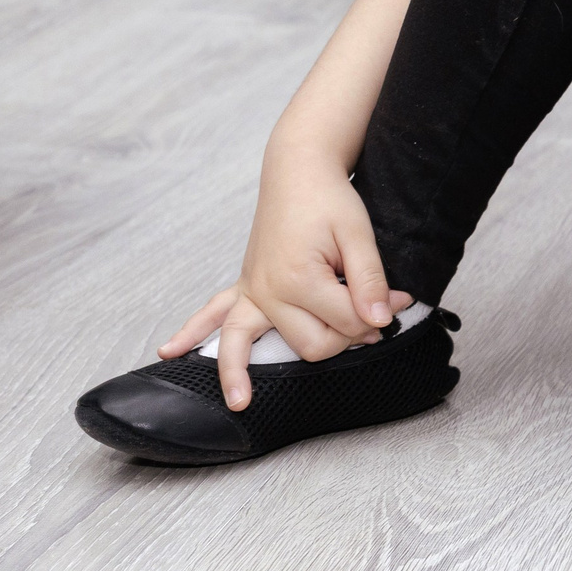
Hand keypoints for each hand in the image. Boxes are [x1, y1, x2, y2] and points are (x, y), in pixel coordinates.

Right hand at [156, 154, 404, 410]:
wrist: (298, 170)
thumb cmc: (328, 198)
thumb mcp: (358, 233)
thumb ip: (369, 280)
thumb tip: (381, 319)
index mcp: (298, 278)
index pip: (346, 322)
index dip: (380, 315)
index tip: (400, 301)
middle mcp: (268, 291)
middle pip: (311, 345)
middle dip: (346, 337)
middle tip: (372, 319)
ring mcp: (252, 289)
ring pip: (245, 342)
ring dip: (237, 371)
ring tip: (238, 400)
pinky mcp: (245, 285)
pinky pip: (213, 312)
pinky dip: (192, 333)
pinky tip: (171, 352)